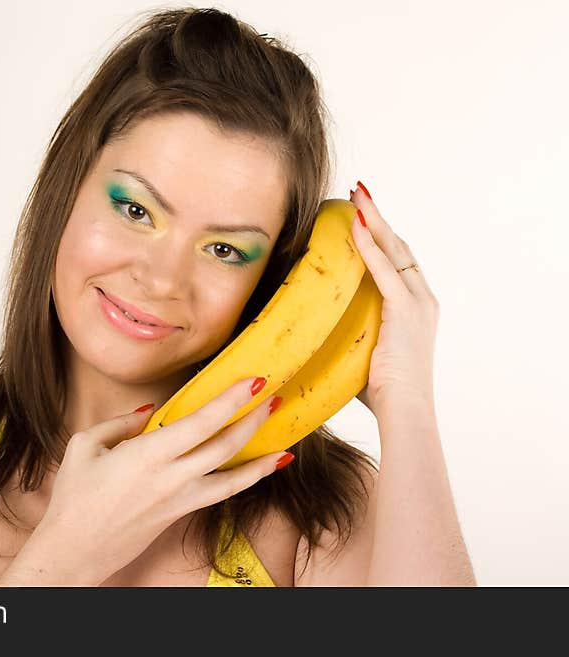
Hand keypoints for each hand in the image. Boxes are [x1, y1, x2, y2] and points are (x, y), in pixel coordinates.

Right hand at [29, 377, 290, 585]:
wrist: (74, 550)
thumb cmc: (73, 497)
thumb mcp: (83, 446)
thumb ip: (119, 424)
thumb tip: (149, 411)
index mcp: (146, 455)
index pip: (200, 422)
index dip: (230, 400)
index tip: (252, 380)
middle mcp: (170, 478)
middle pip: (225, 445)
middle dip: (254, 418)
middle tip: (275, 395)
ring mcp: (180, 499)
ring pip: (233, 476)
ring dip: (261, 454)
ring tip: (286, 436)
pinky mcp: (181, 513)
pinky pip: (223, 493)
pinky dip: (248, 478)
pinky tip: (265, 468)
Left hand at [349, 182, 439, 415]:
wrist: (404, 412)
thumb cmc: (380, 392)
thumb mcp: (362, 352)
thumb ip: (348, 333)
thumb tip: (313, 330)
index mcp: (416, 307)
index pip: (398, 260)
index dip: (381, 235)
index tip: (362, 215)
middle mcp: (423, 299)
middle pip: (398, 246)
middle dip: (378, 218)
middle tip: (357, 193)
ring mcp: (418, 303)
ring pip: (394, 249)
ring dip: (374, 220)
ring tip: (356, 196)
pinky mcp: (407, 310)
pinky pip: (385, 269)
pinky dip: (369, 246)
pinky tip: (355, 226)